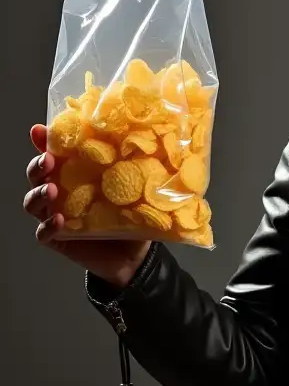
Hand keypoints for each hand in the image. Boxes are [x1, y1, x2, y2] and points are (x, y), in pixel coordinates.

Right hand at [24, 124, 151, 288]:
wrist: (133, 254)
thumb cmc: (131, 215)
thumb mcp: (135, 189)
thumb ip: (136, 168)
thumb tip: (157, 142)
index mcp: (74, 176)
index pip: (53, 154)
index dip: (44, 142)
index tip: (40, 131)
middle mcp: (60, 193)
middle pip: (37, 176)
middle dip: (38, 166)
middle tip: (49, 160)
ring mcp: (54, 216)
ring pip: (33, 203)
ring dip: (39, 194)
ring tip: (52, 190)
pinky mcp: (57, 239)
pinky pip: (44, 232)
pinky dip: (48, 226)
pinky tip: (59, 220)